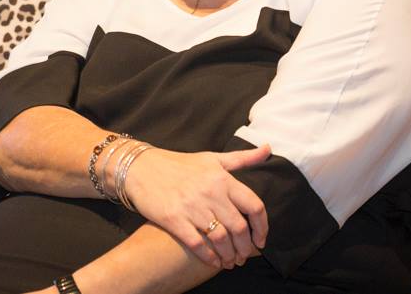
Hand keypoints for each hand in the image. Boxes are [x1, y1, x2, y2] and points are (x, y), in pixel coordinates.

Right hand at [120, 144, 269, 268]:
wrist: (141, 168)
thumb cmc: (179, 164)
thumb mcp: (212, 158)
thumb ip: (242, 158)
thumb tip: (269, 149)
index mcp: (222, 178)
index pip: (254, 206)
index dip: (262, 227)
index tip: (261, 239)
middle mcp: (210, 193)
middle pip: (239, 227)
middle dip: (246, 247)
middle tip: (244, 255)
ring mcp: (192, 207)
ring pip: (221, 239)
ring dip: (230, 255)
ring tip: (231, 261)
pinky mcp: (174, 220)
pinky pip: (198, 245)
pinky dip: (210, 257)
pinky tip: (214, 262)